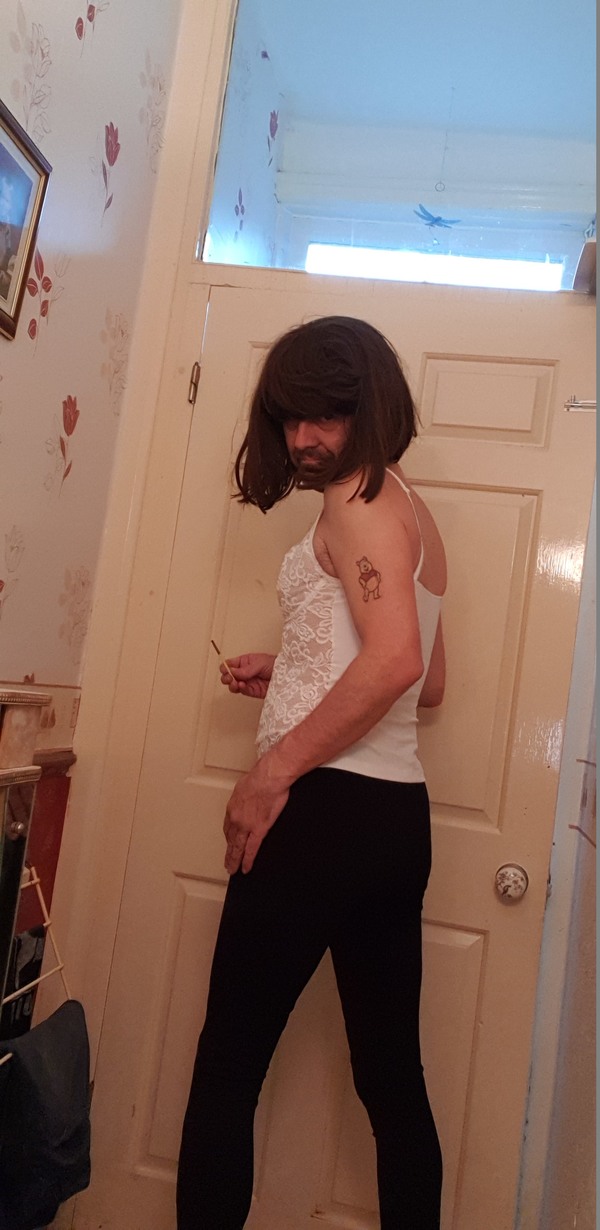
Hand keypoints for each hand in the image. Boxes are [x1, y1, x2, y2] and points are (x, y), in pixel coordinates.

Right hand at [220, 653, 274, 698]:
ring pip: (233, 685)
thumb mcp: (259, 663)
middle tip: (230, 678)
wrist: (288, 676)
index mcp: (244, 661)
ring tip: (236, 683)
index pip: (229, 664)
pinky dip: (240, 689)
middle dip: (226, 677)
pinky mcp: (253, 691)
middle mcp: (244, 672)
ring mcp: (248, 682)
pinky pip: (243, 691)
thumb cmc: (276, 664)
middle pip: (228, 676)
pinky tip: (242, 685)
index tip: (227, 670)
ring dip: (232, 685)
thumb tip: (232, 672)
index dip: (225, 668)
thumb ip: (245, 669)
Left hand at [223, 755, 289, 873]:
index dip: (228, 837)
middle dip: (228, 853)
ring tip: (233, 869)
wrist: (269, 777)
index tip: (229, 843)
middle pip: (230, 840)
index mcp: (232, 807)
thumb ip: (244, 796)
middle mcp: (236, 819)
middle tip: (227, 863)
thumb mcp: (244, 786)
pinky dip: (247, 860)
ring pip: (237, 848)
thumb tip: (247, 799)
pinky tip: (245, 868)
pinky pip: (251, 849)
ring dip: (234, 860)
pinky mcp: (259, 830)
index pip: (228, 827)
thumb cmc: (260, 777)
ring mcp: (246, 826)